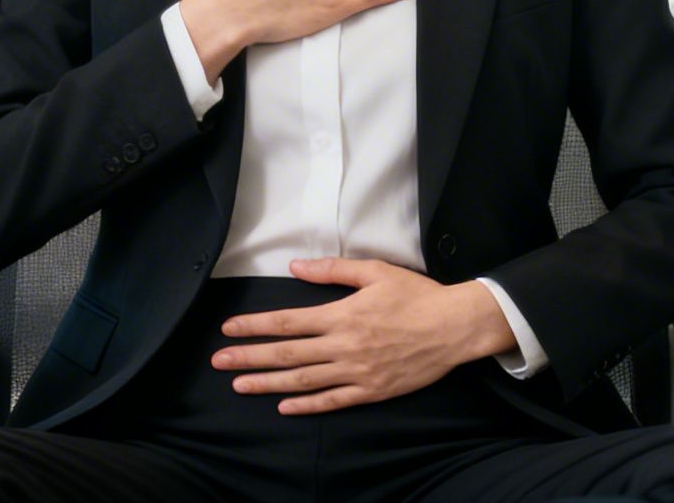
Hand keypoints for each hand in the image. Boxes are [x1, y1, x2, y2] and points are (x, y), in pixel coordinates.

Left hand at [209, 257, 516, 414]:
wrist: (454, 327)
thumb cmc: (416, 295)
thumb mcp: (375, 271)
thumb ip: (332, 270)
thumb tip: (295, 267)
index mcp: (341, 315)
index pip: (287, 322)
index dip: (254, 326)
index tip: (228, 330)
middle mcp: (343, 346)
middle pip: (287, 354)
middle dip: (249, 358)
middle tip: (219, 363)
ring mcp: (356, 372)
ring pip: (303, 381)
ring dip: (268, 383)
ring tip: (240, 386)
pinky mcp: (371, 390)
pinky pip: (332, 401)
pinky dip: (307, 406)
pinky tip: (284, 406)